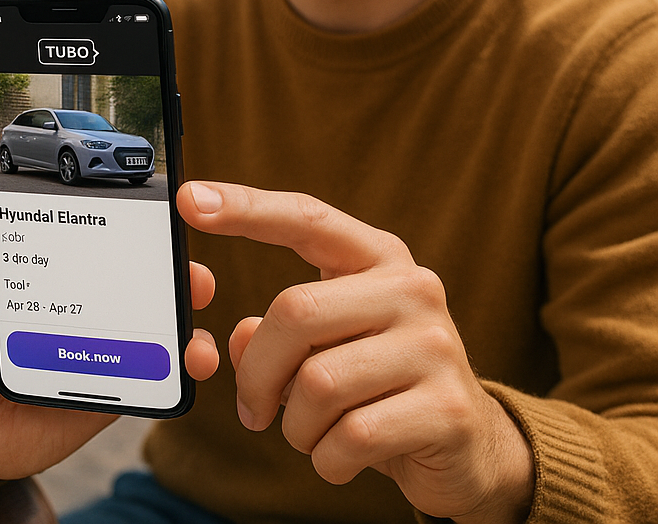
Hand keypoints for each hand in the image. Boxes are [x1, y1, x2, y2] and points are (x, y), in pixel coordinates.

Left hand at [0, 131, 219, 480]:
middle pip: (139, 259)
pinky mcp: (114, 384)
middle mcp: (82, 289)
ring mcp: (102, 337)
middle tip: (184, 236)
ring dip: (188, 297)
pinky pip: (158, 370)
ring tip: (195, 292)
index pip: (96, 217)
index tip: (162, 182)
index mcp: (48, 253)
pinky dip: (184, 362)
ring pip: (159, 310)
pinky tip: (193, 358)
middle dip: (173, 245)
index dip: (132, 199)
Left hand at [177, 180, 533, 523]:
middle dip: (258, 371)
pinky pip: (350, 436)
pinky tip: (340, 455)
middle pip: (295, 311)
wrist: (469, 445)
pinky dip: (326, 458)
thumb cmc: (378, 381)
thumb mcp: (328, 343)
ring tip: (310, 432)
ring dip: (294, 424)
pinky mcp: (446, 408)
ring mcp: (435, 345)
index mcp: (377, 257)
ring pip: (317, 382)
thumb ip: (279, 331)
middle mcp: (411, 288)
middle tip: (251, 407)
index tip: (190, 200)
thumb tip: (237, 335)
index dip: (245, 207)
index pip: (305, 216)